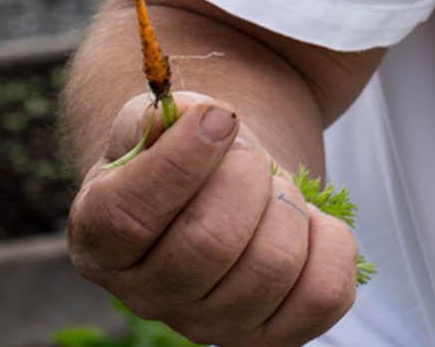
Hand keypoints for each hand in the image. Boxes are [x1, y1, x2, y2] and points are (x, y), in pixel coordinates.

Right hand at [68, 92, 360, 346]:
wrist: (222, 184)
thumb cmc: (188, 149)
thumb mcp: (165, 120)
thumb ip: (169, 110)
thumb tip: (201, 116)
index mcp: (103, 240)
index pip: (128, 216)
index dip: (182, 161)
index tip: (221, 118)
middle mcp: (146, 297)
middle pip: (210, 241)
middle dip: (247, 176)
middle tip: (249, 157)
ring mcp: (208, 323)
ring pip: (272, 266)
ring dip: (289, 206)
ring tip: (273, 190)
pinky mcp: (270, 335)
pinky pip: (324, 295)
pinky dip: (332, 243)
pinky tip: (309, 223)